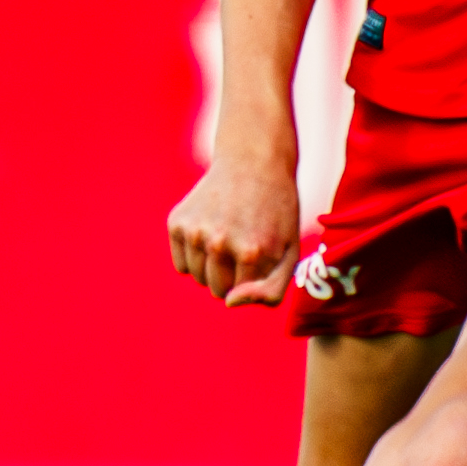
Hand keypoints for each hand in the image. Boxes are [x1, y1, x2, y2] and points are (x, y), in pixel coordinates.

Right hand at [168, 148, 303, 306]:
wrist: (252, 161)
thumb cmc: (276, 213)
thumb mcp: (289, 252)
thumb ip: (271, 292)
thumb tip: (230, 303)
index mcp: (251, 253)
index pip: (239, 295)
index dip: (250, 279)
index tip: (260, 254)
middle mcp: (219, 243)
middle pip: (216, 290)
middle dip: (230, 275)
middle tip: (243, 244)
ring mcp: (194, 231)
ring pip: (196, 277)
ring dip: (211, 266)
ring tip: (227, 236)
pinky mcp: (176, 222)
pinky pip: (181, 264)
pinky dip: (193, 255)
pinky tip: (209, 230)